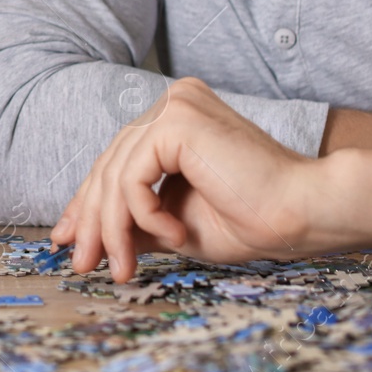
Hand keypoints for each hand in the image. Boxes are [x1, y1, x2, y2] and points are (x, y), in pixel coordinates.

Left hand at [50, 78, 371, 282]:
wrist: (303, 212)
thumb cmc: (253, 219)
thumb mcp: (176, 224)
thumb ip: (136, 221)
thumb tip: (89, 238)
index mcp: (177, 120)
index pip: (118, 160)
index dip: (88, 202)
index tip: (69, 240)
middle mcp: (173, 103)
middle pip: (109, 164)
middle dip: (90, 219)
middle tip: (80, 262)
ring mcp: (175, 106)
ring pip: (115, 174)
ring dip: (113, 229)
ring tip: (122, 268)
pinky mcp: (178, 120)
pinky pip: (134, 175)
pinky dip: (143, 212)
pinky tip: (173, 234)